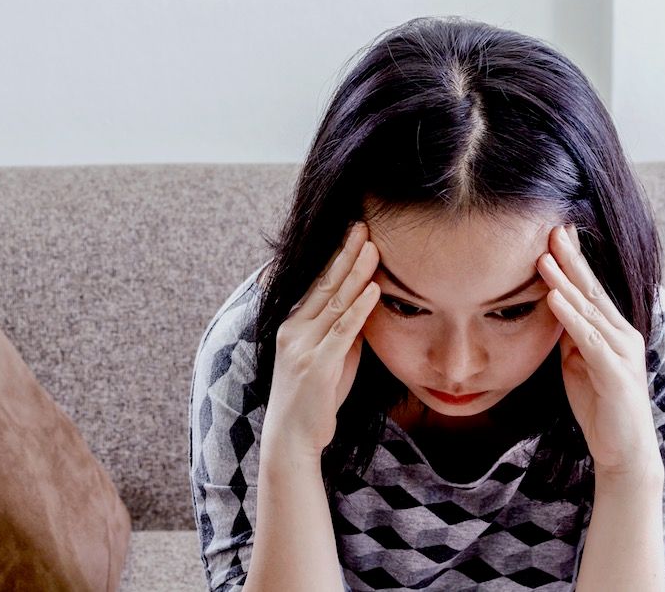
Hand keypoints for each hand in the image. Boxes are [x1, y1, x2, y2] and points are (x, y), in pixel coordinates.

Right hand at [261, 221, 381, 460]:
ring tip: (373, 247)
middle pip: (325, 284)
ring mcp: (302, 347)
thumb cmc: (314, 400)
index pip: (319, 283)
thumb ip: (342, 331)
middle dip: (345, 253)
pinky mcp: (316, 366)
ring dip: (356, 273)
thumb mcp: (329, 358)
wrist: (291, 439)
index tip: (354, 233)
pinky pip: (341, 331)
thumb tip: (365, 305)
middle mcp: (294, 329)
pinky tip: (373, 290)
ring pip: (334, 302)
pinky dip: (358, 309)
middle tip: (363, 225)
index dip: (337, 256)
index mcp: (294, 325)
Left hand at [537, 224, 662, 482]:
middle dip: (572, 259)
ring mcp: (622, 352)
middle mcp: (622, 335)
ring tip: (544, 258)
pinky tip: (554, 298)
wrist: (623, 451)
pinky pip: (589, 339)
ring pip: (589, 310)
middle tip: (554, 228)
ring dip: (565, 282)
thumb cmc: (600, 405)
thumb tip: (552, 309)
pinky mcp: (616, 372)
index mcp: (612, 331)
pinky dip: (571, 317)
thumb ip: (570, 335)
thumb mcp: (577, 362)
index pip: (589, 289)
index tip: (555, 233)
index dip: (573, 261)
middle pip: (592, 290)